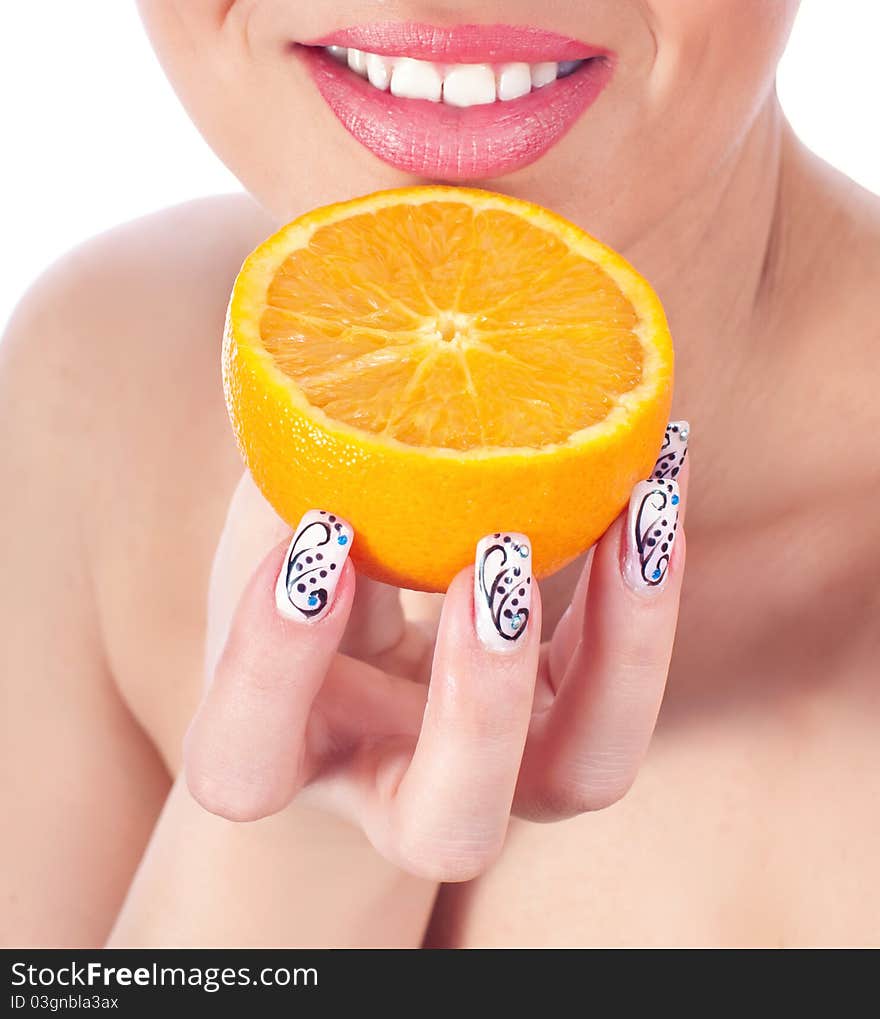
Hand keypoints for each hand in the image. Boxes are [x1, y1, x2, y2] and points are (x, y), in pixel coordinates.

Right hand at [185, 424, 688, 880]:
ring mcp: (508, 776)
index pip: (246, 757)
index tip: (321, 532)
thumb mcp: (270, 546)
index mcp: (289, 759)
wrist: (366, 665)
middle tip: (494, 561)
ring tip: (635, 507)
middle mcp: (401, 795)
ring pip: (584, 773)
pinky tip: (656, 474)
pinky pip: (632, 682)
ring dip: (622, 642)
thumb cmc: (304, 601)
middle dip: (478, 701)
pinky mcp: (574, 724)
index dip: (275, 662)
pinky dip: (650, 582)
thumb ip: (282, 494)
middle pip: (448, 831)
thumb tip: (321, 380)